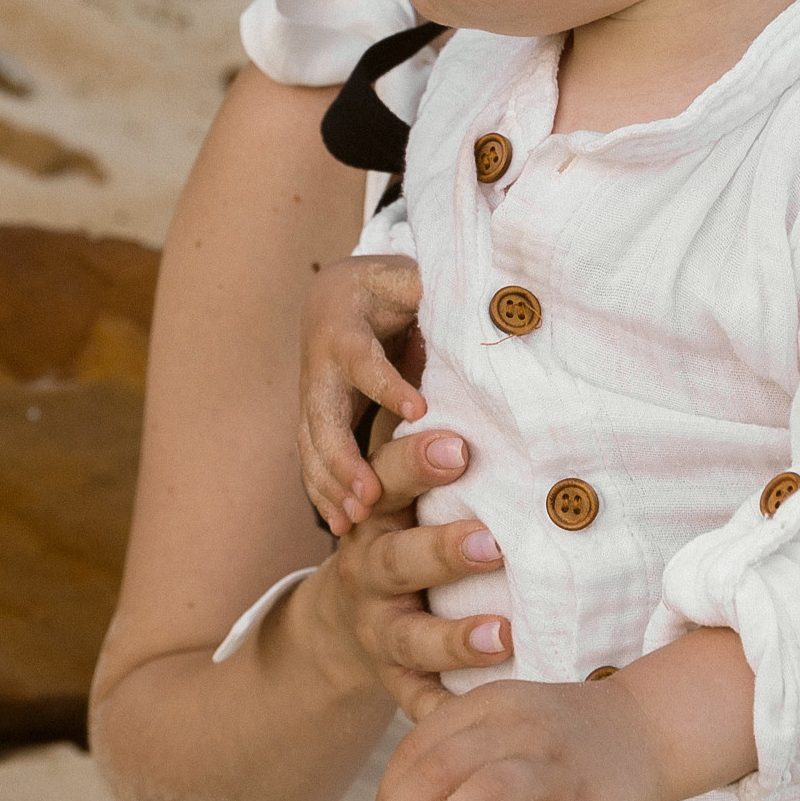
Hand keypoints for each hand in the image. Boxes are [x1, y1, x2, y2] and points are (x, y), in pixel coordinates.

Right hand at [299, 254, 427, 530]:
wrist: (334, 295)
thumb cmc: (384, 286)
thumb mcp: (407, 276)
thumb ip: (434, 287)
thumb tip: (487, 296)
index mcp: (345, 326)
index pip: (362, 358)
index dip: (386, 384)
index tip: (418, 411)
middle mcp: (321, 363)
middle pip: (322, 413)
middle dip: (343, 457)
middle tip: (370, 495)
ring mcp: (312, 394)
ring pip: (311, 443)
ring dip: (330, 483)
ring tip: (354, 520)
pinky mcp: (314, 418)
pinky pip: (312, 458)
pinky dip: (323, 492)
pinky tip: (341, 524)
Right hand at [302, 422, 511, 719]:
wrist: (345, 619)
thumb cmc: (405, 531)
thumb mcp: (405, 491)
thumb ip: (439, 445)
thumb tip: (494, 356)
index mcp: (377, 514)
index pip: (390, 481)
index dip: (417, 463)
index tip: (459, 447)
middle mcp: (369, 570)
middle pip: (397, 560)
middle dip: (442, 551)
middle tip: (493, 543)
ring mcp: (378, 630)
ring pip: (409, 637)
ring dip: (453, 639)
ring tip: (503, 636)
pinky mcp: (392, 679)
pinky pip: (415, 701)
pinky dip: (442, 711)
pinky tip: (482, 716)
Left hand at [368, 676, 667, 800]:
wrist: (651, 728)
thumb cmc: (560, 738)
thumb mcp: (505, 723)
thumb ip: (454, 758)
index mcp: (490, 704)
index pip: (420, 747)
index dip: (388, 796)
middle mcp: (519, 727)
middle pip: (441, 768)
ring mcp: (555, 766)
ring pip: (485, 796)